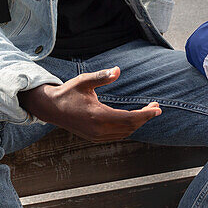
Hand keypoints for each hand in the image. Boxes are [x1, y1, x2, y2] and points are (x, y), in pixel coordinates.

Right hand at [19, 67, 160, 141]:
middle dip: (145, 118)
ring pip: (124, 133)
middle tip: (156, 107)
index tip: (157, 109)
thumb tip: (118, 70)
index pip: (129, 119)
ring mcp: (96, 136)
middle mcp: (98, 130)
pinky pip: (117, 135)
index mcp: (98, 116)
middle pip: (130, 127)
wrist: (50, 108)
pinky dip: (128, 128)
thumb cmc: (68, 92)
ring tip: (147, 111)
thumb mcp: (84, 81)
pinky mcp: (94, 137)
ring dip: (137, 123)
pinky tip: (132, 119)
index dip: (146, 115)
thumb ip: (102, 77)